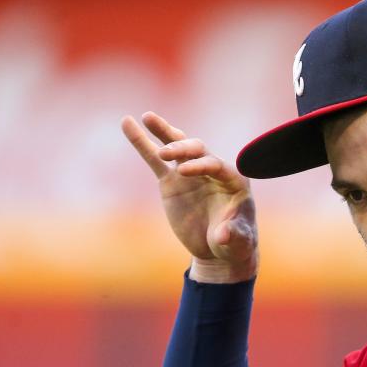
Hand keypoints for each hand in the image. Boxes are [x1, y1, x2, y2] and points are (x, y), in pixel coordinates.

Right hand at [121, 112, 257, 282]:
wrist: (219, 248)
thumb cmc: (235, 243)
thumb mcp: (238, 242)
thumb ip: (233, 235)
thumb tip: (223, 235)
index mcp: (234, 180)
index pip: (216, 165)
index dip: (201, 165)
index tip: (183, 171)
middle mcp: (213, 170)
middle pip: (198, 150)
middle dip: (182, 149)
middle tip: (166, 153)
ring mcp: (191, 172)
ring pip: (178, 146)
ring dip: (164, 131)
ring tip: (147, 117)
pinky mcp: (172, 180)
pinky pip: (156, 159)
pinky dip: (142, 142)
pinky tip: (128, 123)